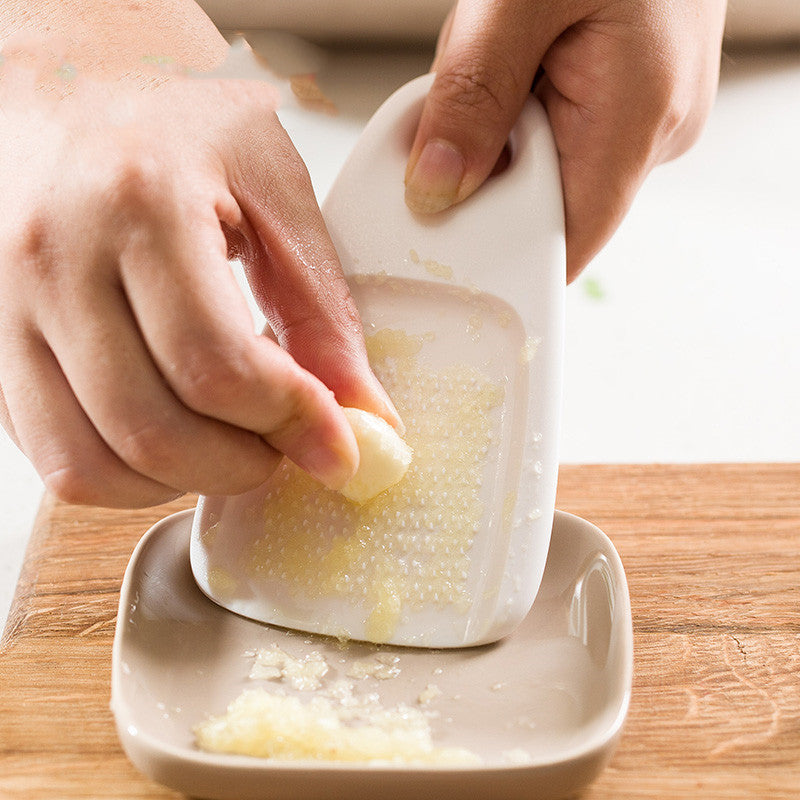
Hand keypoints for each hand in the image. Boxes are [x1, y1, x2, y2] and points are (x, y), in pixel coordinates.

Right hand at [0, 53, 397, 506]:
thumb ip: (322, 307)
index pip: (218, 365)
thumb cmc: (172, 118)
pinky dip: (124, 473)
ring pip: (88, 464)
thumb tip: (360, 411)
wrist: (65, 83)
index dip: (291, 424)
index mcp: (138, 203)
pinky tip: (173, 435)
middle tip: (286, 446)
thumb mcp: (273, 186)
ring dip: (180, 481)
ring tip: (230, 442)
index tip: (338, 445)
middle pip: (151, 429)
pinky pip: (52, 453)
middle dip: (242, 464)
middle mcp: (53, 259)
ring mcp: (4, 307)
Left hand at [405, 0, 727, 280]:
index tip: (445, 246)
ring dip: (501, 139)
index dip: (504, 258)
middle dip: (486, 179)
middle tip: (452, 118)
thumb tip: (436, 189)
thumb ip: (474, 96)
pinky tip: (514, 70)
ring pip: (549, 170)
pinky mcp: (629, 102)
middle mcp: (653, 134)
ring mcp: (645, 119)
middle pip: (548, 209)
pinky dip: (520, 116)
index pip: (567, 244)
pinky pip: (560, 136)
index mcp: (638, 119)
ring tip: (495, 68)